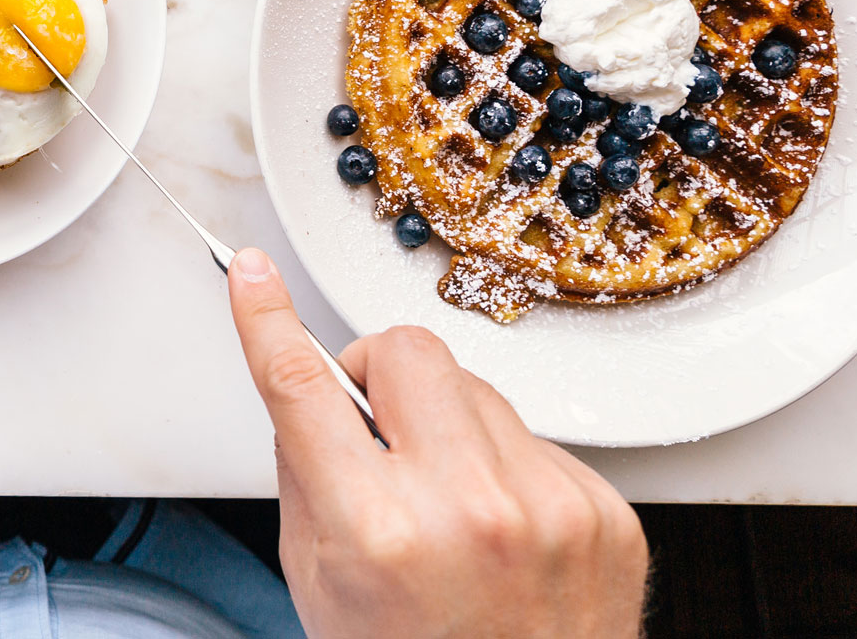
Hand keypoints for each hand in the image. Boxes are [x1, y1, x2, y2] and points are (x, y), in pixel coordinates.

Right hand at [228, 249, 646, 638]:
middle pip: (405, 351)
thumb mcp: (318, 580)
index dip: (268, 319)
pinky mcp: (603, 512)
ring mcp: (548, 508)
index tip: (253, 275)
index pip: (304, 386)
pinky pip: (535, 439)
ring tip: (450, 506)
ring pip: (475, 388)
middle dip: (379, 375)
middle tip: (376, 429)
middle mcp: (469, 509)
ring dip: (448, 426)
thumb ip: (309, 475)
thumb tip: (309, 388)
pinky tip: (505, 533)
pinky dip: (508, 471)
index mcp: (378, 530)